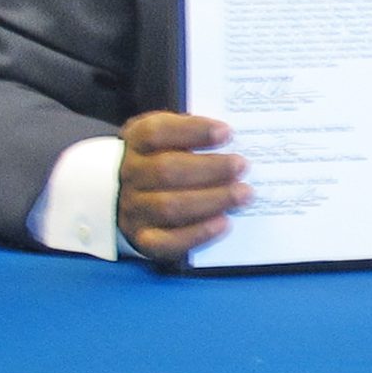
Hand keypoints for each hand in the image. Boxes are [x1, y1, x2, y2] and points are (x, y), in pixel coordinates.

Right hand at [118, 111, 247, 262]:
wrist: (129, 194)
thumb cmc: (161, 158)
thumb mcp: (169, 136)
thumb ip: (194, 132)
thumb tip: (230, 136)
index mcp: (136, 142)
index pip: (156, 132)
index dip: (192, 131)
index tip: (226, 133)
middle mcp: (131, 174)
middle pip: (166, 170)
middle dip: (210, 168)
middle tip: (242, 166)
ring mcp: (134, 208)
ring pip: (169, 206)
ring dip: (212, 200)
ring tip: (243, 194)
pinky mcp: (143, 237)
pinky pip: (167, 241)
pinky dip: (198, 233)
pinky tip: (224, 223)